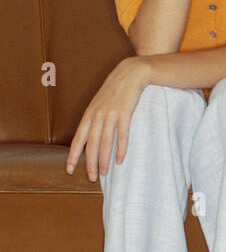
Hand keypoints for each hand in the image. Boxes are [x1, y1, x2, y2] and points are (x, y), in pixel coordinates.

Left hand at [65, 58, 151, 180]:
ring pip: (105, 142)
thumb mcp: (100, 103)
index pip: (78, 139)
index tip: (69, 169)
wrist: (131, 73)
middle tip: (92, 177)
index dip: (73, 155)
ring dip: (104, 159)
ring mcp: (111, 114)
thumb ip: (95, 118)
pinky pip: (122, 134)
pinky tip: (120, 159)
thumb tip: (92, 136)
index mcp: (89, 115)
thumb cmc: (116, 90)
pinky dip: (121, 148)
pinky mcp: (125, 113)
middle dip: (90, 162)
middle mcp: (97, 115)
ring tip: (104, 172)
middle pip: (91, 144)